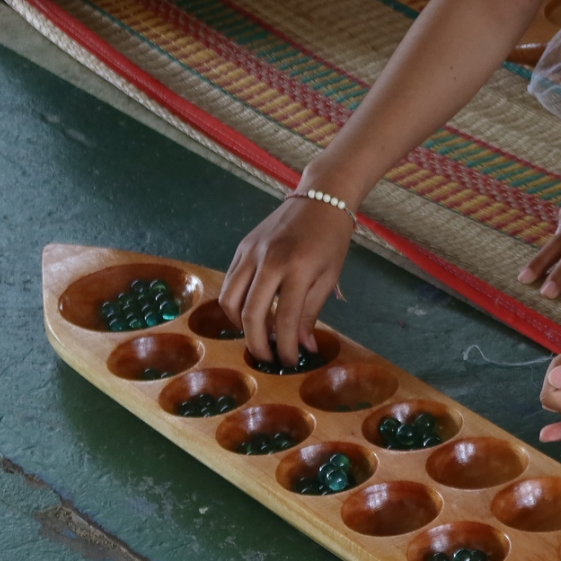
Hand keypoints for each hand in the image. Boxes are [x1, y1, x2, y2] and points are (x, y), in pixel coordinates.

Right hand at [219, 195, 358, 362]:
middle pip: (251, 313)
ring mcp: (250, 252)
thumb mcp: (328, 277)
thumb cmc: (331, 239)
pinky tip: (248, 314)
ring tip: (256, 337)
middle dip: (257, 342)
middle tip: (266, 358)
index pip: (286, 319)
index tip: (288, 362)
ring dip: (239, 325)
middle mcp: (269, 260)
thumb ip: (311, 312)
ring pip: (230, 300)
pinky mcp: (241, 248)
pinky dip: (234, 304)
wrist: (320, 199)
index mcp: (298, 268)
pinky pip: (229, 283)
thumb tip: (303, 347)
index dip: (285, 346)